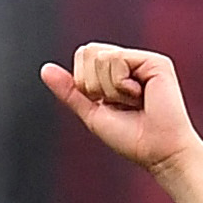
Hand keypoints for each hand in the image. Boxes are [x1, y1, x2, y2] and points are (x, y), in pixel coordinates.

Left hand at [39, 42, 202, 172]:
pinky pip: (116, 60)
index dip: (84, 82)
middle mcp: (129, 61)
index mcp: (114, 71)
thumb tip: (45, 69)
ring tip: (132, 101)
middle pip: (87, 51)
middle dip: (94, 84)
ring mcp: (142, 60)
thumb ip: (70, 90)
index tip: (105, 103)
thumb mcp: (91, 113)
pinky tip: (139, 96)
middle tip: (118, 102)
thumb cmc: (130, 138)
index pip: (82, 56)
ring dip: (109, 88)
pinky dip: (120, 85)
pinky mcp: (154, 61)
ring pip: (100, 57)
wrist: (157, 151)